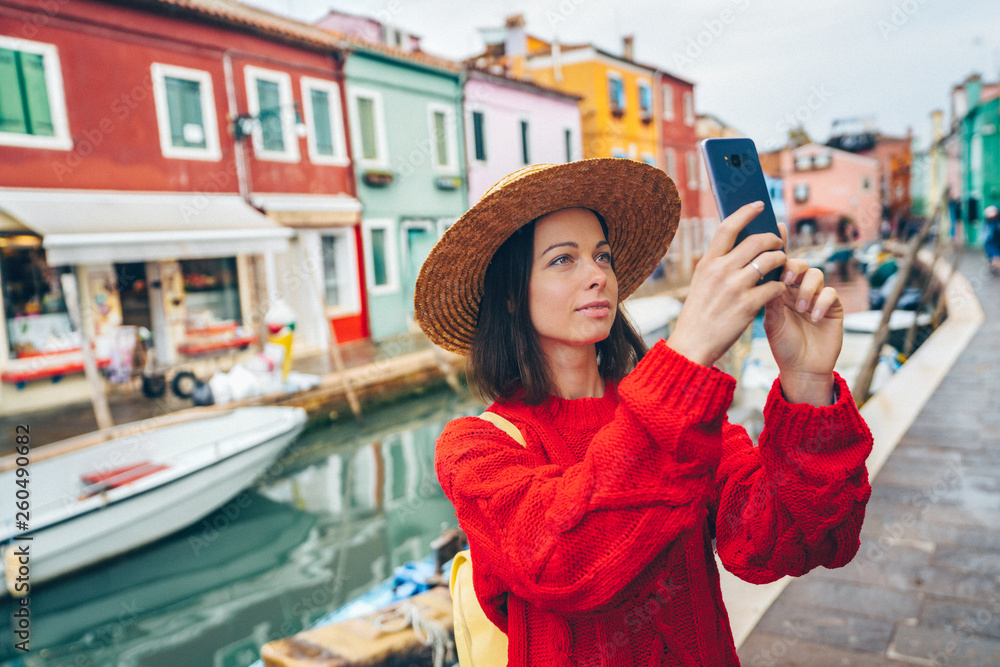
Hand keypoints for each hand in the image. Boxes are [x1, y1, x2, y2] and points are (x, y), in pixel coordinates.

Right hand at [666, 202, 786, 366]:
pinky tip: (778, 290)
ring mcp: (735, 287)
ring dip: (782, 260)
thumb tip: (743, 245)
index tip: (759, 205)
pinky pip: (775, 286)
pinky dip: (780, 287)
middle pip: (757, 240)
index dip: (745, 212)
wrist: (692, 344)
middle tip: (779, 243)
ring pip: (771, 260)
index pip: (728, 227)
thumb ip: (719, 264)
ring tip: (782, 266)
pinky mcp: (748, 305)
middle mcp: (721, 270)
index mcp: (707, 262)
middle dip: (774, 239)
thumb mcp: (702, 283)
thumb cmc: (699, 314)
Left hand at [764, 223, 842, 405]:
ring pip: (816, 275)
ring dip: (807, 288)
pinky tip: (813, 316)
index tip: (776, 228)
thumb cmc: (782, 344)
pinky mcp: (833, 307)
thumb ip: (770, 297)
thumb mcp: (771, 320)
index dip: (779, 245)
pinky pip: (831, 293)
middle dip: (793, 268)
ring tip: (800, 307)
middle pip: (799, 264)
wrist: (801, 368)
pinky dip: (821, 302)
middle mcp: (798, 288)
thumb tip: (765, 273)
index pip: (779, 263)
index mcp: (780, 289)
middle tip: (786, 280)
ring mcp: (817, 296)